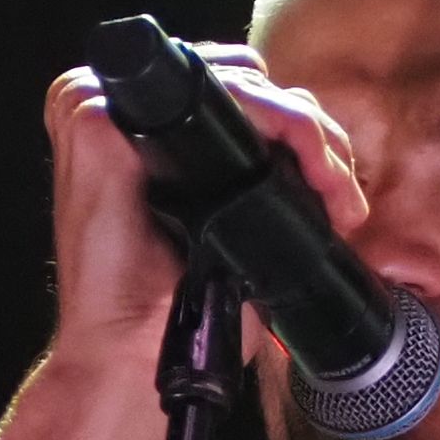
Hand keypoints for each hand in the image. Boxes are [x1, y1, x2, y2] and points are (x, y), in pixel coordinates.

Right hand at [37, 49, 364, 439]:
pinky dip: (268, 117)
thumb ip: (257, 182)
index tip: (339, 192)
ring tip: (332, 188)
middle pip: (240, 81)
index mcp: (145, 135)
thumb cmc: (173, 311)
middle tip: (342, 195)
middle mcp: (120, 113)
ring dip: (300, 125)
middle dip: (311, 129)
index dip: (296, 129)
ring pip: (231, 78)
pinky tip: (302, 166)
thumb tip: (322, 153)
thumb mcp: (228, 235)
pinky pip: (202, 91)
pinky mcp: (96, 122)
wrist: (130, 361)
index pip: (234, 95)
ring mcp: (99, 108)